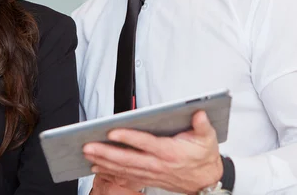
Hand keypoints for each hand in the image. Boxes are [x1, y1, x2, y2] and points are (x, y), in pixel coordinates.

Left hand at [83, 111, 222, 193]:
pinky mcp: (148, 177)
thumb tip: (199, 113)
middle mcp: (158, 164)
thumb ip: (202, 125)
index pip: (145, 144)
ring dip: (104, 161)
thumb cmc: (204, 157)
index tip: (113, 132)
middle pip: (128, 158)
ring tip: (88, 154)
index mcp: (170, 152)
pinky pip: (126, 175)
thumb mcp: (208, 138)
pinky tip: (97, 165)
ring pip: (124, 168)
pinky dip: (110, 171)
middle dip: (106, 152)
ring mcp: (151, 172)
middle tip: (89, 145)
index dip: (129, 138)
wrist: (206, 182)